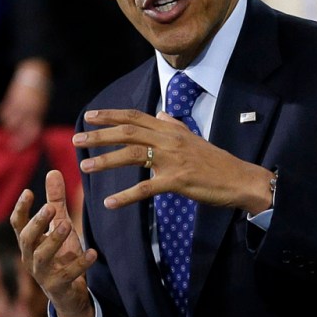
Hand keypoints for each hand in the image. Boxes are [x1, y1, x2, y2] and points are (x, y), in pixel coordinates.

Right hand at [0, 62, 50, 150]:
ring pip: (8, 122)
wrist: (35, 75)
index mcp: (37, 114)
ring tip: (10, 124)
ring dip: (8, 125)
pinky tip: (5, 114)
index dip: (23, 143)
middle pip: (17, 129)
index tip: (17, 149)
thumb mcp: (40, 110)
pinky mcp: (11, 98)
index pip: (31, 133)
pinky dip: (3, 114)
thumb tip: (24, 137)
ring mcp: (18, 105)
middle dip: (14, 139)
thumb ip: (34, 121)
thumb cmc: (39, 95)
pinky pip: (3, 112)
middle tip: (11, 146)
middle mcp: (28, 111)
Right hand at [10, 170, 96, 316]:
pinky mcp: (58, 286)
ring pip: (42, 257)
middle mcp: (31, 258)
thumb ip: (56, 201)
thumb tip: (53, 172)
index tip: (29, 192)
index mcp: (29, 243)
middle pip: (27, 239)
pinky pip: (67, 275)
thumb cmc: (61, 256)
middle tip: (50, 208)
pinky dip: (80, 264)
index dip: (21, 209)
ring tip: (66, 225)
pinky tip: (93, 252)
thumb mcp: (59, 226)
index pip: (18, 224)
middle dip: (37, 223)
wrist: (68, 295)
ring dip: (53, 240)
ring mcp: (43, 274)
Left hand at [74, 110, 274, 213]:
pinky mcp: (178, 181)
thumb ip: (175, 126)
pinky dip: (126, 196)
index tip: (90, 115)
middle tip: (76, 139)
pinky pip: (146, 189)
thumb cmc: (216, 162)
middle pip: (128, 132)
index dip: (111, 115)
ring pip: (132, 155)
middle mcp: (170, 140)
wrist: (240, 178)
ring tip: (85, 166)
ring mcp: (173, 160)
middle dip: (100, 135)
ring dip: (106, 160)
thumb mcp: (194, 138)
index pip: (136, 117)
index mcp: (172, 129)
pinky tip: (109, 203)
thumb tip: (162, 113)